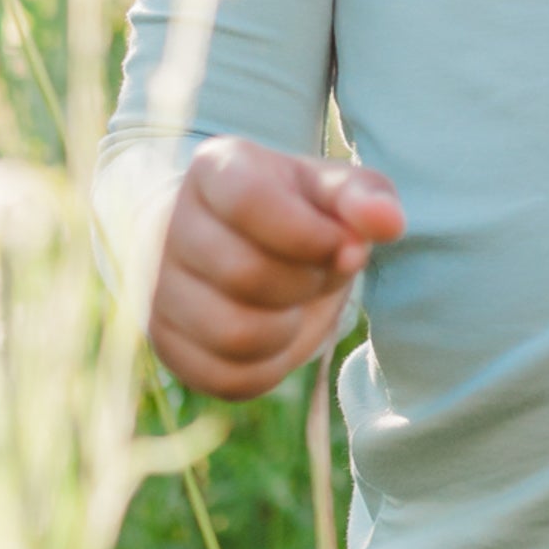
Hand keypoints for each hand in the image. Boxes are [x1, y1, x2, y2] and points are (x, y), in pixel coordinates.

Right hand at [147, 137, 405, 398]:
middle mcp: (171, 225)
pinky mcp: (166, 343)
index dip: (309, 235)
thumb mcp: (336, 193)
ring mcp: (159, 288)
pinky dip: (270, 367)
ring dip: (289, 329)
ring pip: (234, 334)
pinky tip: (277, 335)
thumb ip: (365, 199)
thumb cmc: (299, 210)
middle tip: (317, 272)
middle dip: (305, 283)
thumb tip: (389, 222)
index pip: (249, 201)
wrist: (245, 243)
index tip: (342, 245)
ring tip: (295, 304)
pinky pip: (226, 378)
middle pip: (246, 274)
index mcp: (215, 170)